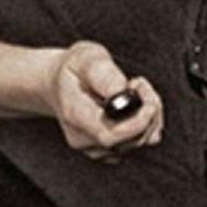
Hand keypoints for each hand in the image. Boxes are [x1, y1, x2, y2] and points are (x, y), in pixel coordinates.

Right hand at [46, 40, 163, 160]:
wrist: (57, 83)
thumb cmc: (72, 69)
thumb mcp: (86, 57)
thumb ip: (104, 73)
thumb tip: (122, 92)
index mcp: (75, 115)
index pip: (110, 135)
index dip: (138, 123)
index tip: (148, 99)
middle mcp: (83, 138)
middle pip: (129, 141)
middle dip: (149, 113)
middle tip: (140, 84)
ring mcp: (94, 147)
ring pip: (138, 143)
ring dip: (150, 117)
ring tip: (137, 90)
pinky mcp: (106, 150)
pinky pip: (136, 144)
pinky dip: (146, 126)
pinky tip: (137, 107)